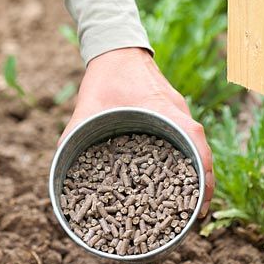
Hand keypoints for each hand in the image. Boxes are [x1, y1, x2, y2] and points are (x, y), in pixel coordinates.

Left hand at [61, 47, 213, 217]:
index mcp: (166, 112)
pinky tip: (171, 177)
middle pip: (201, 154)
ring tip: (185, 204)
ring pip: (196, 148)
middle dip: (201, 186)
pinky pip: (186, 139)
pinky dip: (185, 159)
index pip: (198, 147)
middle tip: (194, 215)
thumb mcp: (88, 106)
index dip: (203, 179)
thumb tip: (60, 162)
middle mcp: (179, 114)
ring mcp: (179, 113)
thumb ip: (73, 132)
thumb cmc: (105, 75)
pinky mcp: (172, 113)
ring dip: (194, 174)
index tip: (200, 207)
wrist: (116, 48)